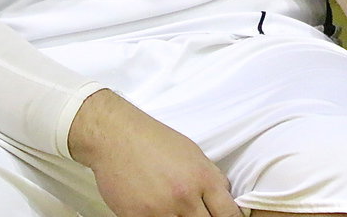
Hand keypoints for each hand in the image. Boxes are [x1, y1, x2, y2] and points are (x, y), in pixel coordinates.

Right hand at [69, 89, 240, 216]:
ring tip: (177, 211)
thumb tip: (226, 199)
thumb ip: (212, 178)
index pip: (229, 214)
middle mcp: (184, 197)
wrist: (116, 136)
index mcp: (202, 178)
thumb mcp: (193, 153)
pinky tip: (157, 212)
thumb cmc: (154, 141)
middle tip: (198, 213)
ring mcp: (160, 211)